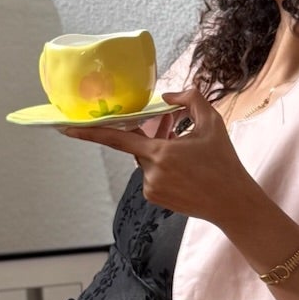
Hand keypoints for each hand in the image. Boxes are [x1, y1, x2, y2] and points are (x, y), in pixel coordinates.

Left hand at [60, 82, 255, 225]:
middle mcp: (150, 172)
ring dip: (160, 152)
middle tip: (176, 127)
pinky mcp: (155, 199)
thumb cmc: (224, 163)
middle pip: (140, 145)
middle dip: (153, 134)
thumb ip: (190, 100)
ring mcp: (151, 188)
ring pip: (147, 160)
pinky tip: (185, 171)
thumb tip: (169, 95)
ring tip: (188, 154)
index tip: (65, 128)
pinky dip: (163, 168)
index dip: (88, 132)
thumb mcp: (213, 123)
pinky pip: (151, 176)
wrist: (233, 204)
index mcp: (160, 153)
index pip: (116, 139)